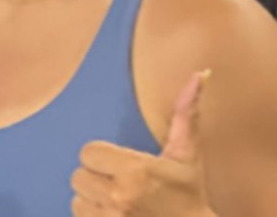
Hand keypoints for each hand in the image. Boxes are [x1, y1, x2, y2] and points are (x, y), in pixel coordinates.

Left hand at [70, 70, 214, 215]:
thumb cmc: (188, 194)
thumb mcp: (187, 154)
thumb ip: (187, 113)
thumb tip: (200, 74)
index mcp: (135, 171)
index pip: (88, 152)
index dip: (103, 156)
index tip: (121, 163)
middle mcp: (118, 197)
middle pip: (78, 176)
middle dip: (97, 177)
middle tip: (120, 182)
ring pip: (77, 199)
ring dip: (92, 199)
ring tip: (117, 201)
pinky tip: (114, 215)